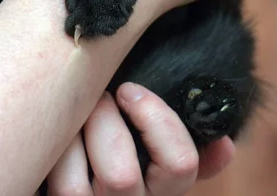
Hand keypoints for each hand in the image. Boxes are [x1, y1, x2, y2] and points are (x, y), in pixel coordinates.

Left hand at [47, 84, 233, 195]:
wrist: (77, 178)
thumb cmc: (117, 149)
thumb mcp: (157, 156)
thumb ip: (182, 150)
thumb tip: (226, 144)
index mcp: (164, 191)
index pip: (180, 165)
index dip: (156, 120)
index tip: (131, 91)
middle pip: (121, 176)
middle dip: (103, 121)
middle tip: (96, 96)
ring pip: (75, 189)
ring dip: (71, 139)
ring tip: (73, 113)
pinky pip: (51, 185)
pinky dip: (50, 154)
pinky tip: (54, 136)